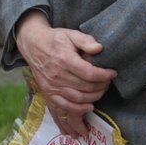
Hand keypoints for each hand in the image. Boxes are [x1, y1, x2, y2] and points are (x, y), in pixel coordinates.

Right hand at [15, 11, 116, 137]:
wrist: (33, 44)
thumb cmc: (55, 39)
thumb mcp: (71, 34)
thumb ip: (86, 40)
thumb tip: (99, 48)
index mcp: (64, 60)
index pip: (89, 73)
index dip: (104, 75)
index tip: (112, 73)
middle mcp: (57, 75)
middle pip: (86, 87)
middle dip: (102, 86)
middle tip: (108, 82)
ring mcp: (52, 86)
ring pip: (78, 99)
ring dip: (94, 98)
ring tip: (101, 92)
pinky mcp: (49, 93)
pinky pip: (65, 106)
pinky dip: (78, 110)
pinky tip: (89, 108)